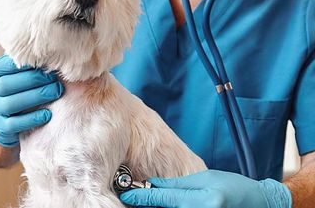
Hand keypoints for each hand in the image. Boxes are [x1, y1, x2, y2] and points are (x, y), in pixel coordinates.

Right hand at [0, 55, 63, 146]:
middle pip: (6, 84)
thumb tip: (48, 55)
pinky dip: (32, 118)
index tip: (44, 62)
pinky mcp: (0, 127)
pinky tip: (47, 114)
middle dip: (33, 80)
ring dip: (35, 97)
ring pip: (10, 104)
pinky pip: (14, 124)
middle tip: (54, 79)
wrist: (3, 121)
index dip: (23, 64)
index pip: (3, 65)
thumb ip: (24, 66)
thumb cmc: (15, 91)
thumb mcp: (14, 75)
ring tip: (55, 92)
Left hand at [120, 170, 291, 207]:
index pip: (163, 199)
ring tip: (149, 202)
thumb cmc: (234, 187)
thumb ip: (176, 184)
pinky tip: (166, 205)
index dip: (141, 198)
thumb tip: (151, 184)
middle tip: (135, 199)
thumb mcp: (205, 179)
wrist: (259, 203)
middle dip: (148, 205)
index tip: (125, 196)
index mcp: (202, 202)